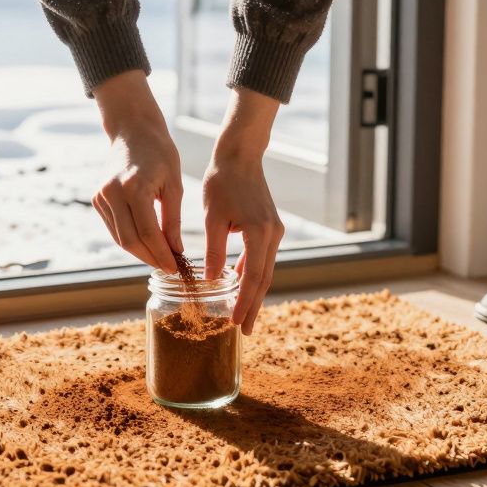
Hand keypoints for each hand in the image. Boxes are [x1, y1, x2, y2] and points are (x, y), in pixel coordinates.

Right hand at [91, 71, 183, 273]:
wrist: (132, 129)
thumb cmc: (160, 153)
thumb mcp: (174, 185)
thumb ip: (173, 220)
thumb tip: (176, 251)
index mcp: (134, 187)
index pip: (148, 233)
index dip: (162, 254)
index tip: (176, 268)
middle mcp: (112, 193)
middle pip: (130, 240)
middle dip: (150, 258)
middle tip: (169, 267)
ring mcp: (101, 196)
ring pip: (120, 238)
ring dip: (140, 252)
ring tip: (160, 258)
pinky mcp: (97, 198)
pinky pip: (114, 227)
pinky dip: (130, 239)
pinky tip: (146, 243)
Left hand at [202, 89, 284, 334]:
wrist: (241, 155)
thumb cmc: (223, 182)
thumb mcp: (212, 217)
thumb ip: (214, 250)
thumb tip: (213, 280)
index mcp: (260, 233)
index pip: (252, 277)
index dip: (244, 303)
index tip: (236, 323)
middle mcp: (273, 235)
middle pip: (264, 279)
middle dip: (254, 305)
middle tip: (245, 331)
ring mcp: (274, 231)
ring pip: (265, 270)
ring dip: (254, 293)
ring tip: (244, 315)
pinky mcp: (269, 227)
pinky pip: (263, 258)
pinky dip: (253, 274)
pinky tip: (241, 286)